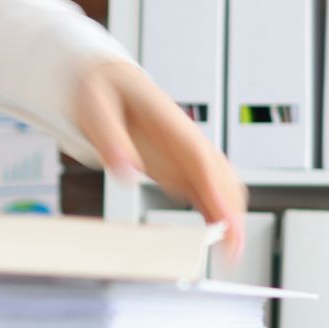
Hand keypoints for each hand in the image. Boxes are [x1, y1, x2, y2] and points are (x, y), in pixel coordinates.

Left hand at [71, 58, 250, 256]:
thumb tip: (126, 172)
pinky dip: (217, 212)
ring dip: (229, 214)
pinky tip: (217, 234)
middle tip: (233, 249)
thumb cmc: (102, 88)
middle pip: (221, 176)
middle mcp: (186, 140)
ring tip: (229, 250)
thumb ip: (110, 140)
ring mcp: (185, 153)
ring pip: (222, 184)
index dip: (218, 192)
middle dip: (233, 212)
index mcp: (169, 123)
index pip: (201, 159)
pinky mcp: (179, 165)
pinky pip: (207, 189)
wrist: (107, 78)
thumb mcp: (95, 107)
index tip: (228, 219)